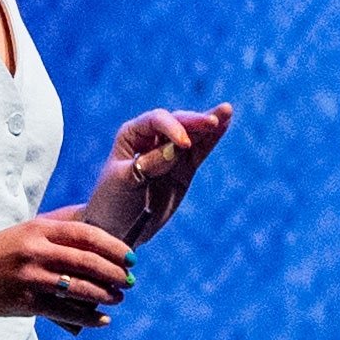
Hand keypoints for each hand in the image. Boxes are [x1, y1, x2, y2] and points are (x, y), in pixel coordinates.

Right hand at [0, 215, 135, 328]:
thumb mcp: (26, 230)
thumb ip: (60, 225)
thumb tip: (96, 220)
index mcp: (39, 229)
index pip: (86, 234)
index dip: (113, 246)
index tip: (130, 256)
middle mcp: (37, 251)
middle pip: (88, 262)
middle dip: (115, 273)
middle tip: (130, 280)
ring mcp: (31, 278)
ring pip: (80, 288)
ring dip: (106, 295)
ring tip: (118, 298)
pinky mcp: (26, 302)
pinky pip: (66, 311)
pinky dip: (88, 317)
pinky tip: (101, 319)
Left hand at [83, 103, 233, 247]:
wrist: (117, 228)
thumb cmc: (113, 201)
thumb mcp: (125, 182)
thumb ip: (149, 164)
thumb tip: (174, 150)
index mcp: (132, 135)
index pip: (155, 122)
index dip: (172, 128)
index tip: (184, 144)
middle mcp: (151, 138)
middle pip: (177, 123)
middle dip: (194, 121)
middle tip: (213, 121)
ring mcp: (169, 153)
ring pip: (192, 134)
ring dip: (208, 124)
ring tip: (227, 111)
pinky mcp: (183, 169)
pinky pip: (199, 151)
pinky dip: (211, 140)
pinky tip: (224, 124)